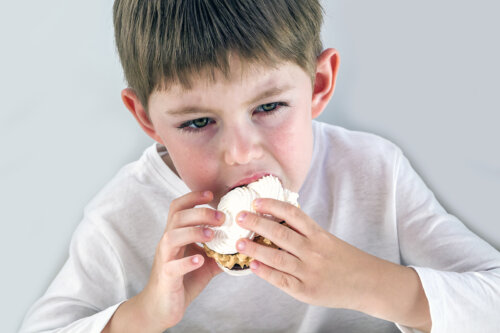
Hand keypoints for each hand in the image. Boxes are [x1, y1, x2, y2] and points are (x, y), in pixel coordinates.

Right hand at [109, 191, 223, 331]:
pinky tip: (200, 259)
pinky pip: (173, 266)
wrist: (161, 308)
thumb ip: (219, 251)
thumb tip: (243, 243)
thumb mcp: (205, 262)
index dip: (193, 197)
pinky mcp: (167, 278)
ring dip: (193, 232)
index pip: (178, 208)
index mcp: (176, 235)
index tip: (211, 194)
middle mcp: (168, 244)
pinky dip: (187, 262)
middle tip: (221, 217)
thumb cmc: (183, 281)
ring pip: (171, 237)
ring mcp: (165, 260)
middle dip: (200, 213)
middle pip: (177, 218)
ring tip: (212, 235)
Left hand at [234, 198, 386, 309]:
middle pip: (280, 233)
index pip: (293, 214)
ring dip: (255, 248)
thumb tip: (276, 218)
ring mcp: (309, 271)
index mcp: (318, 235)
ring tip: (238, 242)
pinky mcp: (306, 291)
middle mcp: (313, 251)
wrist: (368, 284)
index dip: (273, 206)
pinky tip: (253, 265)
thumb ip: (305, 232)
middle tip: (239, 217)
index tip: (256, 201)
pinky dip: (266, 272)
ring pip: (277, 257)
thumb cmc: (344, 260)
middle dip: (257, 224)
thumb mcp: (327, 240)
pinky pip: (282, 280)